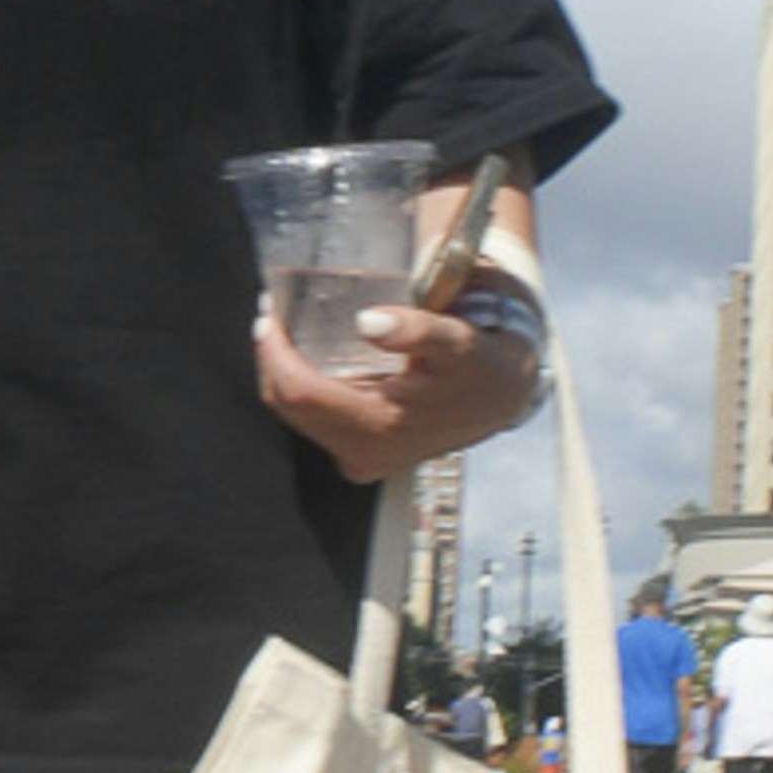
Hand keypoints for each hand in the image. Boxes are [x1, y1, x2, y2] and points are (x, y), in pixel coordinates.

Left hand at [258, 292, 546, 478]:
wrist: (503, 397)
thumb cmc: (480, 364)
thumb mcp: (457, 340)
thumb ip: (416, 330)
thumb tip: (369, 323)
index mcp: (380, 426)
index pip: (299, 392)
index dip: (274, 353)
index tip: (269, 315)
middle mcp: (364, 452)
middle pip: (288, 404)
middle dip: (273, 359)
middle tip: (273, 316)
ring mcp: (361, 457)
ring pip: (297, 414)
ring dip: (286, 372)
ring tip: (288, 331)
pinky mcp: (363, 454)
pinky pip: (314, 420)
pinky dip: (305, 387)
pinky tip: (311, 359)